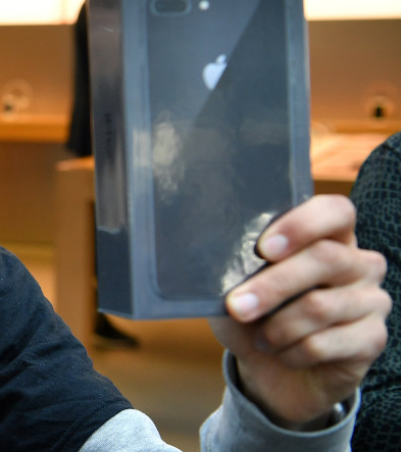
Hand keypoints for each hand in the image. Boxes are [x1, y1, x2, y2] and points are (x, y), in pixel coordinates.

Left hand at [210, 195, 389, 427]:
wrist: (269, 370)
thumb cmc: (253, 317)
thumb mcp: (235, 286)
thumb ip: (234, 264)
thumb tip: (208, 252)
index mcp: (329, 236)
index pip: (335, 212)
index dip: (302, 225)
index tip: (264, 248)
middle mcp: (359, 263)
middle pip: (325, 258)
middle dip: (272, 285)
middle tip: (237, 307)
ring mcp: (372, 300)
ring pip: (320, 306)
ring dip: (277, 328)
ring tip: (261, 337)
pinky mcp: (373, 338)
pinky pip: (325, 343)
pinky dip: (291, 352)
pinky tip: (284, 353)